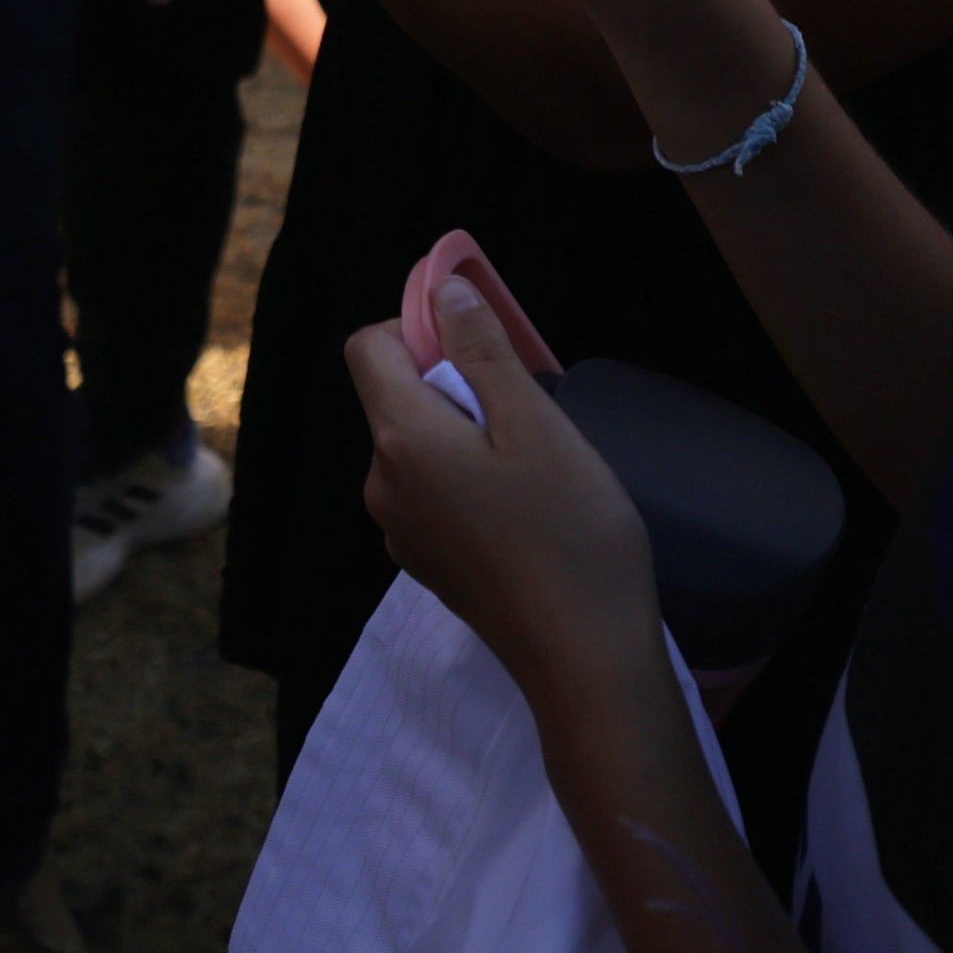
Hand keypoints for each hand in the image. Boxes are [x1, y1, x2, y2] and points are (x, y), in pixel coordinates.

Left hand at [345, 275, 666, 704]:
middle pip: (396, 398)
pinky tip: (526, 512)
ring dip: (468, 435)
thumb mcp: (537, 425)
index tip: (484, 343)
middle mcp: (381, 483)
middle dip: (455, 383)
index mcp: (399, 440)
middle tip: (531, 413)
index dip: (418, 327)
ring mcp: (400, 530)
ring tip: (537, 470)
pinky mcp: (428, 564)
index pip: (368, 347)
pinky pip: (434, 493)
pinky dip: (469, 481)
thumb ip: (483, 352)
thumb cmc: (569, 533)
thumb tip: (443, 291)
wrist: (583, 660)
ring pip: (419, 448)